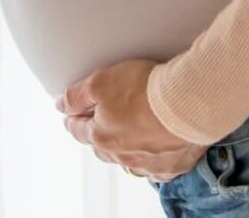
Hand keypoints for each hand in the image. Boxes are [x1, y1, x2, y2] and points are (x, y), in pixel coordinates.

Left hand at [55, 58, 208, 183]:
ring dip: (125, 147)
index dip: (73, 119)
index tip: (70, 115)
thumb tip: (60, 105)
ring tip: (126, 133)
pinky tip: (155, 147)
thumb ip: (77, 95)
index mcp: (102, 138)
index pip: (78, 130)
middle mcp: (123, 157)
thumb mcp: (101, 82)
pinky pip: (156, 166)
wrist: (188, 103)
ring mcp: (148, 165)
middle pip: (102, 147)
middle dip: (97, 134)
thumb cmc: (144, 90)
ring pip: (128, 160)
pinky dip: (152, 157)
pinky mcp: (172, 166)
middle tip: (97, 122)